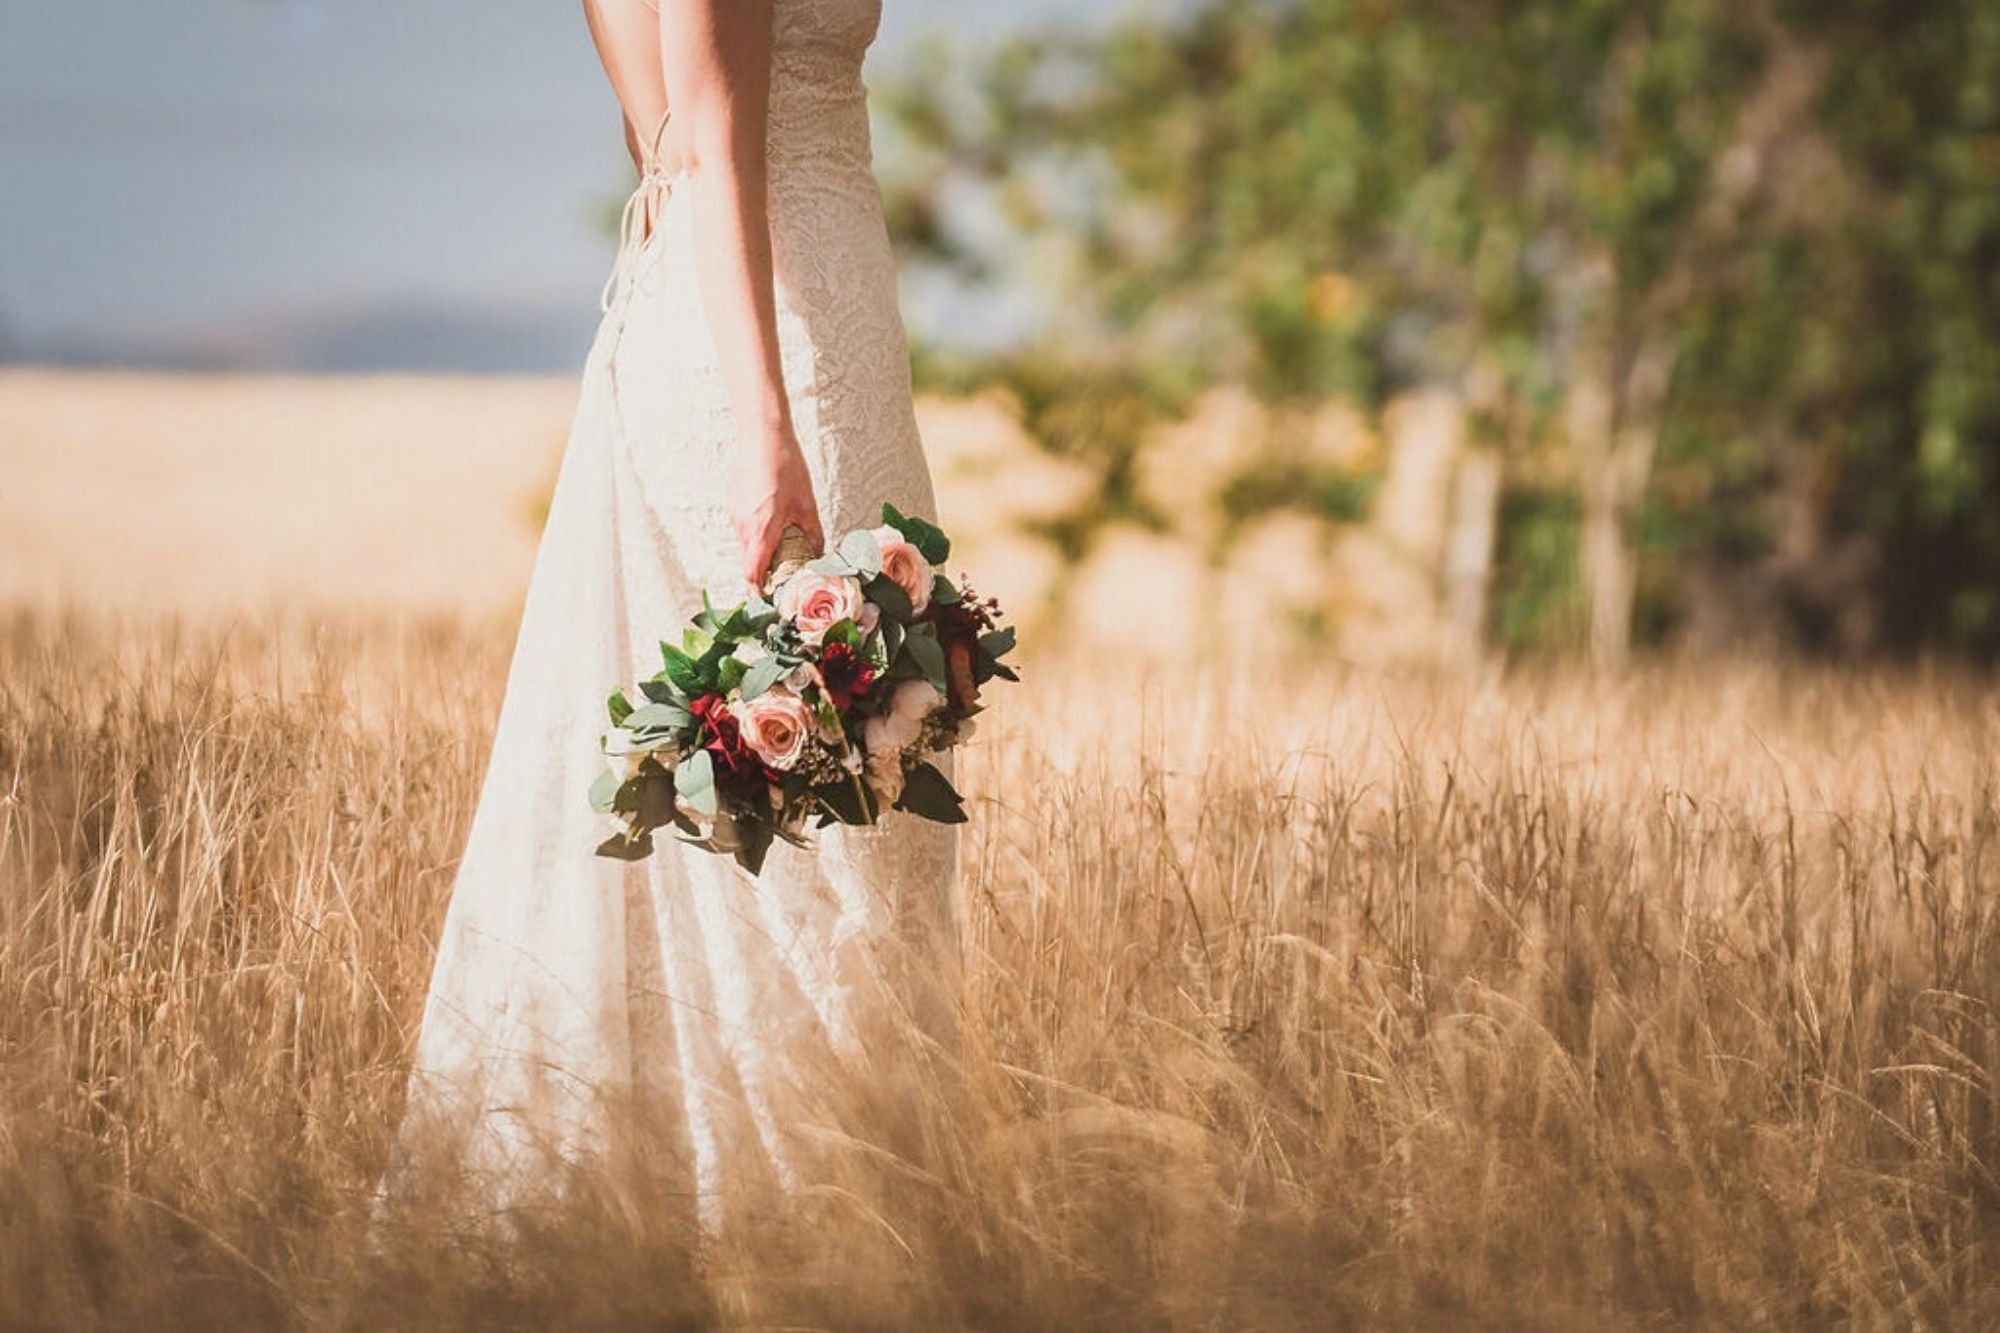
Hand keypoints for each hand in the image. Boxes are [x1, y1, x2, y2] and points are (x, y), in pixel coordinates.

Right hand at [730, 431, 824, 589]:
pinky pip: (744, 530)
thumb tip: (819, 554)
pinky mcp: (734, 506)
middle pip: (750, 564)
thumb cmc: (786, 467)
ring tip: (784, 543)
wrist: (763, 436)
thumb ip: (813, 534)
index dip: (764, 591)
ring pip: (747, 547)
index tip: (778, 594)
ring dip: (762, 552)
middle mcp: (743, 527)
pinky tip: (774, 520)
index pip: (753, 576)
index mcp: (762, 530)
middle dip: (767, 572)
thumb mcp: (807, 505)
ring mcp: (735, 516)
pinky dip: (757, 535)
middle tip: (789, 570)